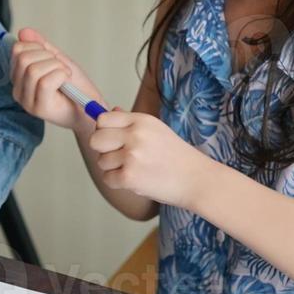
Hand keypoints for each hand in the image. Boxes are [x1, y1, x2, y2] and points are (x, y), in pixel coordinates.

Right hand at [8, 27, 103, 130]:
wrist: (90, 109)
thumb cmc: (75, 87)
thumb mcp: (58, 60)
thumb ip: (41, 46)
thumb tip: (24, 32)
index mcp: (19, 77)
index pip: (17, 49)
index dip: (38, 46)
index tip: (53, 57)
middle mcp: (18, 90)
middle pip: (23, 58)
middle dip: (48, 56)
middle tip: (61, 67)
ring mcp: (26, 101)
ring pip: (33, 69)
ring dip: (57, 66)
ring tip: (65, 75)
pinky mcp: (38, 109)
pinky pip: (45, 82)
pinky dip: (61, 74)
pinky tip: (67, 80)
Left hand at [88, 110, 212, 208]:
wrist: (196, 179)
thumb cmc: (177, 156)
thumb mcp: (157, 130)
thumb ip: (131, 121)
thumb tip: (109, 111)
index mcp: (141, 120)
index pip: (103, 119)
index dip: (103, 130)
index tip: (111, 138)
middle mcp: (135, 135)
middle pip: (96, 139)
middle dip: (103, 149)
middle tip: (119, 156)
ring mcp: (132, 156)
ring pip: (101, 161)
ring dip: (113, 168)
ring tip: (134, 169)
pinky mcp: (130, 177)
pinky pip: (107, 178)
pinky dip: (117, 182)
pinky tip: (134, 180)